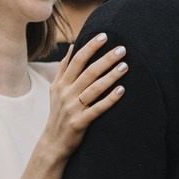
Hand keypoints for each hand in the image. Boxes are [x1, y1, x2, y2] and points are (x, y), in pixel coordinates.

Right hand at [41, 33, 127, 160]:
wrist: (53, 143)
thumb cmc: (58, 113)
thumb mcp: (55, 90)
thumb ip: (64, 69)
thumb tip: (73, 47)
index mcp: (61, 83)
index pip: (76, 60)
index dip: (90, 47)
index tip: (104, 36)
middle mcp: (66, 93)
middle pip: (88, 72)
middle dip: (105, 58)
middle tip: (122, 49)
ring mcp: (73, 108)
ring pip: (94, 88)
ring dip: (110, 76)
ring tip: (125, 66)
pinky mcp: (80, 123)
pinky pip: (97, 109)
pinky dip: (110, 99)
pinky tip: (122, 90)